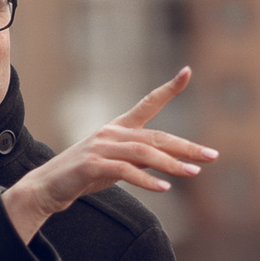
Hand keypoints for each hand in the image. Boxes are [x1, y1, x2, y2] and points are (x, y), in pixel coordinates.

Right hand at [0, 68, 215, 242]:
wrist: (46, 187)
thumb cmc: (83, 176)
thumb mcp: (117, 165)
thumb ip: (142, 160)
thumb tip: (170, 160)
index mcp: (118, 128)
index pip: (148, 103)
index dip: (169, 88)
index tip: (187, 71)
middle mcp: (111, 132)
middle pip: (156, 136)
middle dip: (187, 146)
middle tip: (212, 156)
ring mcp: (100, 147)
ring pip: (143, 153)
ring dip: (171, 164)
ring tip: (194, 173)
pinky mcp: (91, 165)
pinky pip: (125, 171)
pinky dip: (147, 181)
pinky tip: (164, 189)